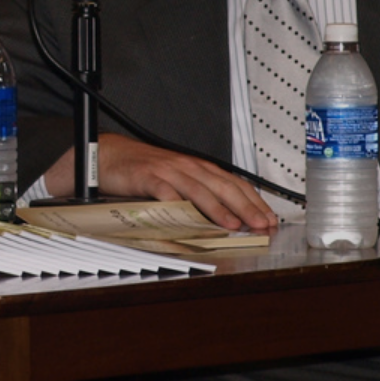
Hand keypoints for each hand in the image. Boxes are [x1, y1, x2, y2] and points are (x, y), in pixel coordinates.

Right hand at [44, 133, 276, 231]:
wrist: (110, 155)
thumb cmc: (145, 170)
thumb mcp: (178, 180)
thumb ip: (200, 195)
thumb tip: (229, 217)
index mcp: (198, 167)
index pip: (234, 183)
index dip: (254, 201)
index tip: (269, 219)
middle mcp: (187, 166)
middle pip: (223, 186)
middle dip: (246, 207)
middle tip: (261, 225)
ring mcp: (168, 170)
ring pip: (199, 189)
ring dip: (219, 208)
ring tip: (233, 224)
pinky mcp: (147, 176)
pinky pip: (165, 190)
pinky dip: (178, 203)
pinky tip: (187, 216)